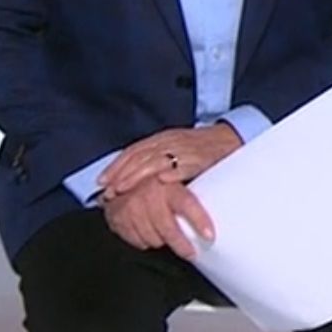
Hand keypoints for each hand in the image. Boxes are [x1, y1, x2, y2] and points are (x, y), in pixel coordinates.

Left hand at [98, 124, 240, 198]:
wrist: (229, 140)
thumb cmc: (200, 149)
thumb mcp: (173, 150)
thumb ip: (155, 160)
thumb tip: (132, 177)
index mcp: (161, 139)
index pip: (132, 151)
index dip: (116, 166)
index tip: (102, 182)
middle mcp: (169, 142)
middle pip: (138, 157)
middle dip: (121, 175)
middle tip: (109, 191)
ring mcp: (183, 150)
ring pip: (154, 162)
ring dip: (137, 176)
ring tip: (124, 189)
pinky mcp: (200, 159)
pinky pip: (184, 166)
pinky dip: (172, 173)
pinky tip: (160, 183)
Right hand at [103, 175, 215, 258]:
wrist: (119, 180)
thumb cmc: (155, 183)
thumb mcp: (176, 179)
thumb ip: (194, 185)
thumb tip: (228, 189)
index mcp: (166, 183)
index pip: (185, 202)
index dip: (198, 220)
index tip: (209, 236)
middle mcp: (148, 193)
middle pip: (168, 228)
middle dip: (182, 244)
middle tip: (191, 253)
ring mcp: (131, 206)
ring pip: (153, 238)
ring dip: (161, 241)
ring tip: (165, 236)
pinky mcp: (118, 217)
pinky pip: (137, 240)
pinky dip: (144, 241)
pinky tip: (147, 233)